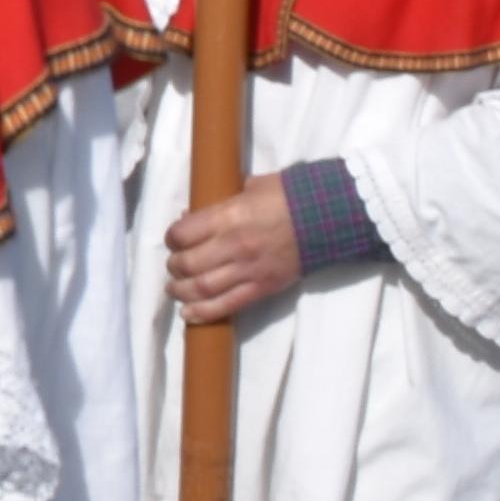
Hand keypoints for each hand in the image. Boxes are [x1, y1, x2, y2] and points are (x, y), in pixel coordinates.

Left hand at [161, 177, 304, 326]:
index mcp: (229, 216)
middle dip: (174, 266)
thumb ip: (221, 201)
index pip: (183, 234)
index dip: (172, 238)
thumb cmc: (288, 196)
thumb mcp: (251, 187)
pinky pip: (227, 305)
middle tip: (175, 265)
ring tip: (175, 289)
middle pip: (188, 264)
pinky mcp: (262, 288)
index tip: (173, 239)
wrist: (328, 218)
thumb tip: (191, 216)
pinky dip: (204, 313)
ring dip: (182, 291)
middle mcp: (234, 245)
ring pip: (202, 288)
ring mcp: (248, 270)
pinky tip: (189, 313)